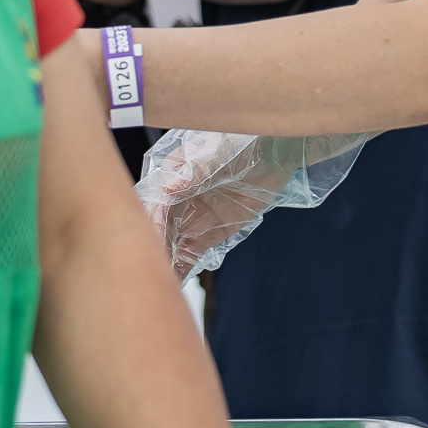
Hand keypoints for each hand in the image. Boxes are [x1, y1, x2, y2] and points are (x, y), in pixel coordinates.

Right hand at [140, 129, 264, 279]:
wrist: (273, 152)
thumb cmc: (241, 142)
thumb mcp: (218, 153)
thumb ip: (195, 171)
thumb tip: (168, 188)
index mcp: (172, 173)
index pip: (157, 202)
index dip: (154, 223)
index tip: (154, 242)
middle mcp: (176, 198)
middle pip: (160, 228)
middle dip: (156, 249)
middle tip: (155, 271)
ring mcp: (191, 217)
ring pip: (172, 244)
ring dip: (166, 263)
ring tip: (160, 285)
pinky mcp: (208, 233)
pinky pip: (190, 253)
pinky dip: (182, 268)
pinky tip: (174, 284)